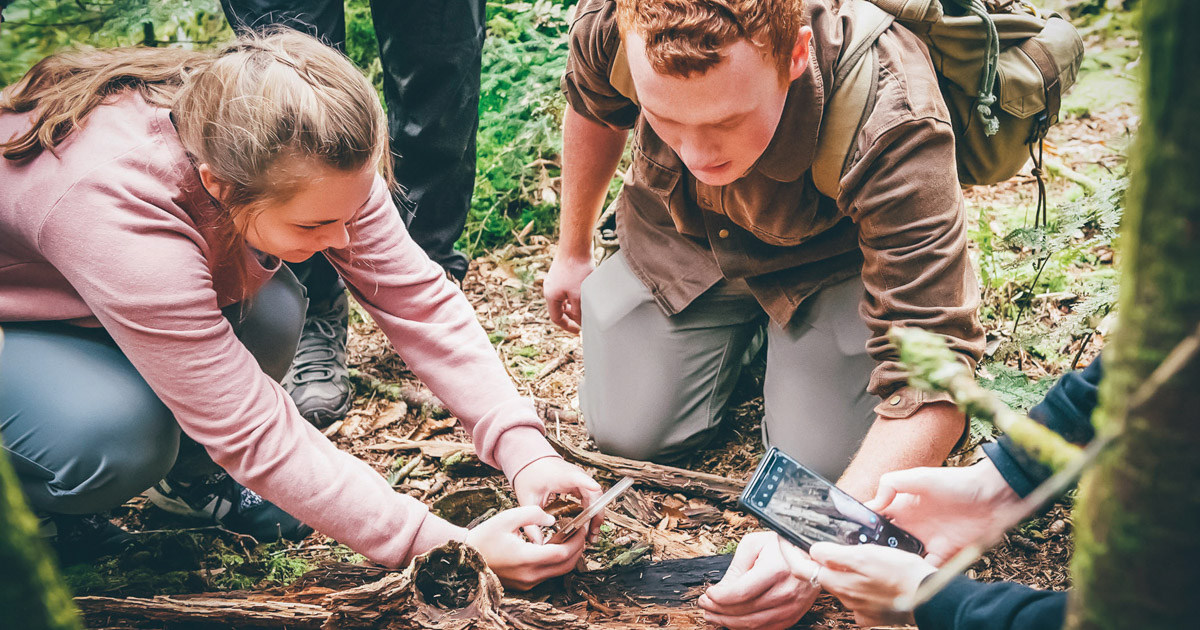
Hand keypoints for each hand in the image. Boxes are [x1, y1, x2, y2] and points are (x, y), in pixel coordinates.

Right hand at [466, 505, 587, 590]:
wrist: (467, 556)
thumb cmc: (485, 536)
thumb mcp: (508, 517)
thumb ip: (533, 514)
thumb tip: (552, 519)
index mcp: (526, 558)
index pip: (562, 553)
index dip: (576, 540)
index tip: (581, 527)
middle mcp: (529, 575)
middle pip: (566, 566)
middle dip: (578, 549)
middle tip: (580, 532)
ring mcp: (528, 582)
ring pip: (559, 572)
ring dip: (569, 556)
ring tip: (570, 537)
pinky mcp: (525, 585)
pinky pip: (548, 574)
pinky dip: (556, 562)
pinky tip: (554, 547)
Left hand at [511, 457, 602, 542]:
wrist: (531, 462)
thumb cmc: (529, 475)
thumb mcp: (527, 499)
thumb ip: (531, 521)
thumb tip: (537, 543)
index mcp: (561, 476)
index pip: (577, 478)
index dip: (588, 483)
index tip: (596, 488)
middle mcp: (575, 475)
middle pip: (593, 494)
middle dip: (595, 515)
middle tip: (591, 535)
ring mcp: (580, 479)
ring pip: (596, 498)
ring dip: (596, 516)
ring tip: (591, 536)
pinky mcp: (581, 483)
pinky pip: (592, 499)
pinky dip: (592, 512)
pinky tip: (588, 526)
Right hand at [543, 252, 594, 332]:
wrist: (575, 244)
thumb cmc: (577, 269)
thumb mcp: (579, 296)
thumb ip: (578, 312)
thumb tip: (580, 322)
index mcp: (550, 296)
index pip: (556, 318)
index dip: (568, 326)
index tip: (579, 331)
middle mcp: (550, 288)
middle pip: (559, 309)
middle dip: (571, 316)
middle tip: (584, 319)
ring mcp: (555, 279)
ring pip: (564, 298)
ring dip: (573, 305)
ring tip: (585, 307)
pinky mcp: (562, 272)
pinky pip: (566, 289)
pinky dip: (574, 295)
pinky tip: (585, 293)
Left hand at [698, 532, 818, 629]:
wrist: (812, 556)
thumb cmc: (783, 546)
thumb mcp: (755, 544)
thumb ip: (736, 567)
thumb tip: (721, 589)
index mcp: (775, 570)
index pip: (740, 593)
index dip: (719, 597)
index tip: (708, 593)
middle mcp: (785, 592)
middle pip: (744, 611)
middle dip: (718, 611)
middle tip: (704, 605)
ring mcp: (791, 607)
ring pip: (753, 624)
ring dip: (728, 622)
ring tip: (713, 615)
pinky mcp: (792, 616)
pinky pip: (765, 628)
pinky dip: (746, 627)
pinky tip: (733, 621)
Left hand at [797, 541, 934, 626]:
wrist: (930, 597)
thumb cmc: (902, 574)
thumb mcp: (866, 554)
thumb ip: (835, 555)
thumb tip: (813, 551)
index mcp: (838, 582)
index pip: (800, 568)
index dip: (789, 552)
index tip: (783, 539)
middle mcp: (845, 598)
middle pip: (821, 576)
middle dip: (817, 559)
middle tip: (820, 541)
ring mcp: (858, 608)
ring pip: (841, 584)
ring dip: (843, 570)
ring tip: (856, 554)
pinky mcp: (873, 614)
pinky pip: (860, 596)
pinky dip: (861, 583)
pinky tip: (873, 575)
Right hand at [866, 461, 1019, 564]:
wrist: (993, 496)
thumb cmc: (958, 482)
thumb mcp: (920, 477)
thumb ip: (892, 484)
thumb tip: (873, 504)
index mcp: (903, 506)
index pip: (876, 516)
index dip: (863, 525)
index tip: (848, 535)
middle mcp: (912, 524)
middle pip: (886, 541)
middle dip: (875, 549)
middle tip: (863, 559)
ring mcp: (927, 540)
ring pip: (903, 557)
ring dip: (895, 563)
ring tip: (882, 571)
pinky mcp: (944, 553)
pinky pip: (927, 567)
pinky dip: (919, 574)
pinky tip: (910, 577)